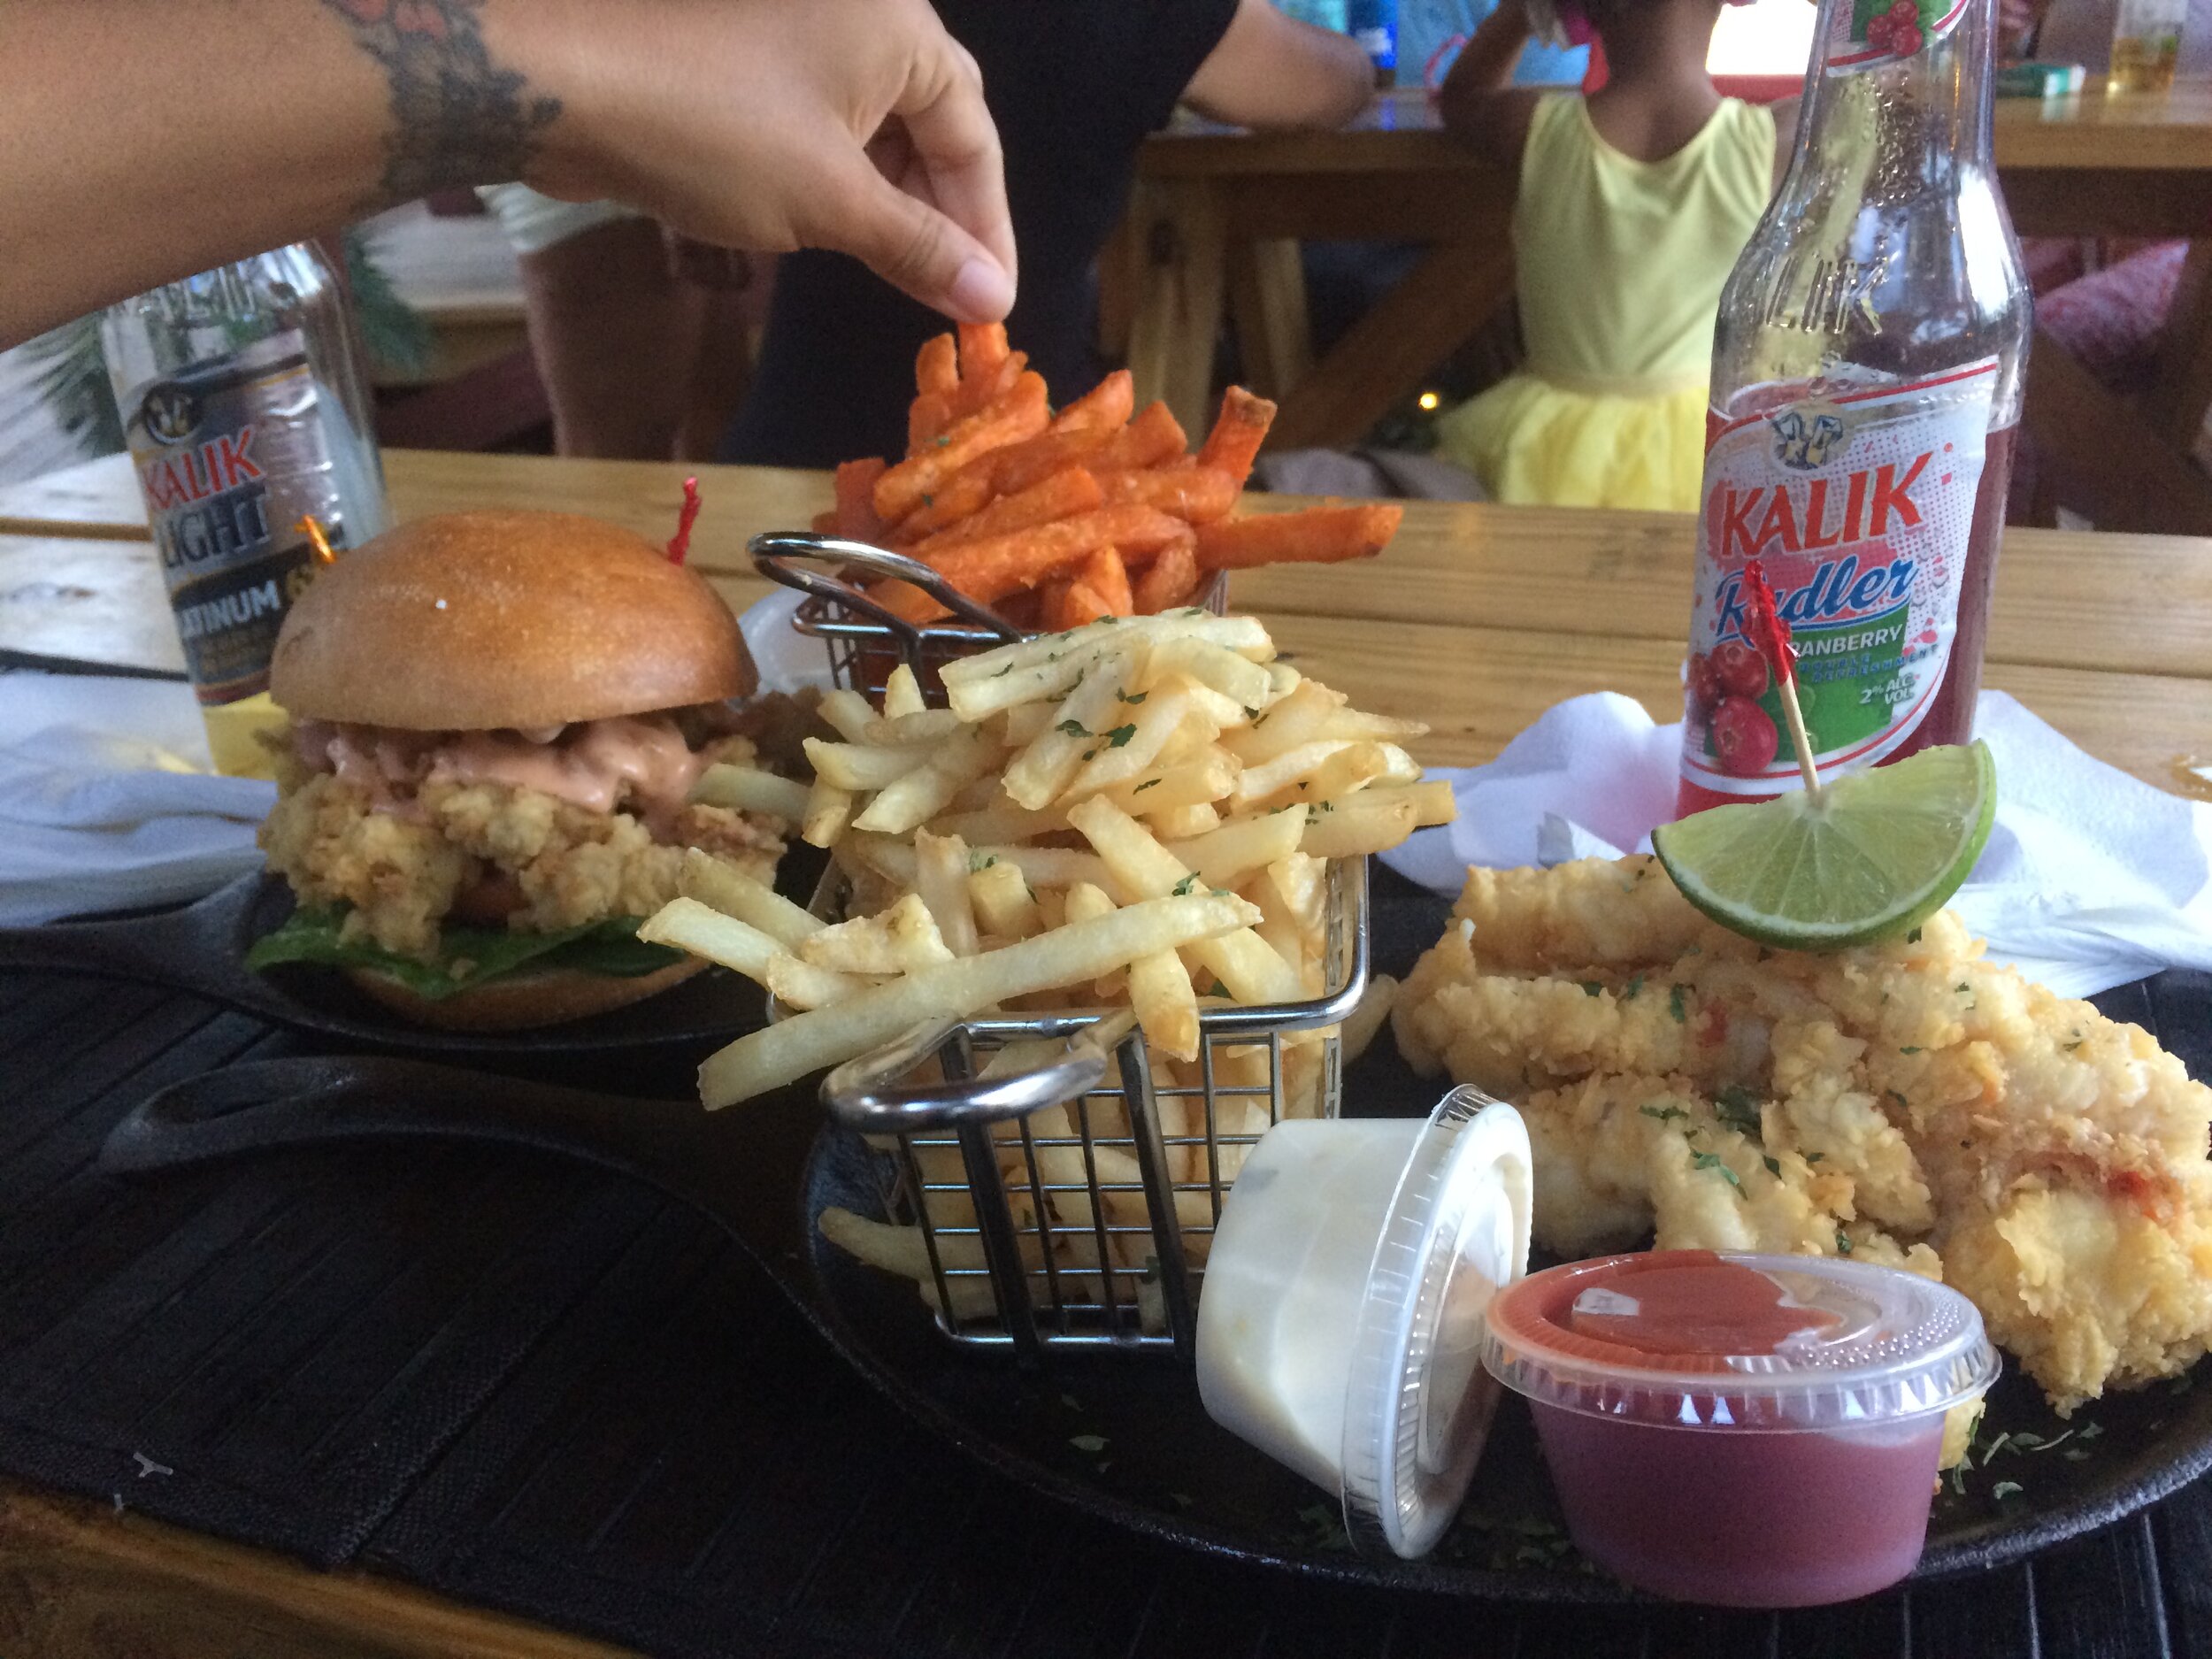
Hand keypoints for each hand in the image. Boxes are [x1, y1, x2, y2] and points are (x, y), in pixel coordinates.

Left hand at [532, 0, 1015, 321]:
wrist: (560, 84)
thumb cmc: (710, 133)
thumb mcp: (830, 202)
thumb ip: (921, 248)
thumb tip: (994, 297)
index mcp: (898, 26)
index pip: (975, 135)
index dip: (987, 226)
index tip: (993, 301)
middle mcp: (859, 10)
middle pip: (932, 122)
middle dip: (942, 212)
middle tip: (951, 292)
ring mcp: (798, 25)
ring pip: (874, 122)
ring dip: (890, 200)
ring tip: (899, 274)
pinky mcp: (749, 50)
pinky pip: (821, 116)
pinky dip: (840, 176)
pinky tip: (838, 230)